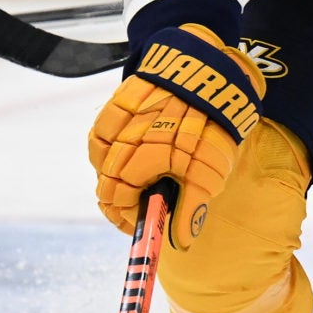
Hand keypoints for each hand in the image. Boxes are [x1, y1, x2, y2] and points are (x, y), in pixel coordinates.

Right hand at [87, 25, 264, 247]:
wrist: (211, 71)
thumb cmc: (212, 125)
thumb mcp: (210, 171)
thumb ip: (190, 207)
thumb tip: (180, 241)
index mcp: (148, 160)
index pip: (119, 200)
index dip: (126, 218)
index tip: (138, 224)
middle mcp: (126, 140)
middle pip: (107, 183)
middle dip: (120, 201)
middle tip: (136, 208)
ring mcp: (119, 120)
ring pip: (99, 158)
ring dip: (111, 175)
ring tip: (130, 181)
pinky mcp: (118, 102)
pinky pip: (100, 131)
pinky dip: (105, 149)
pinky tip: (119, 154)